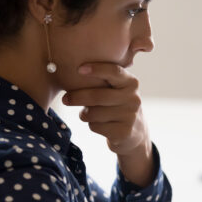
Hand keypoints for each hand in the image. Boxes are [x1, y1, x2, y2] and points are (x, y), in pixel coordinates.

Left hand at [62, 63, 153, 184]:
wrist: (135, 132)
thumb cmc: (118, 104)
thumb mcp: (117, 89)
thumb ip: (103, 81)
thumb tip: (72, 75)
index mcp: (131, 83)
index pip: (114, 72)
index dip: (96, 69)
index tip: (79, 69)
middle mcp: (133, 98)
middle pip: (97, 96)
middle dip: (77, 97)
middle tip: (65, 99)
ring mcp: (130, 116)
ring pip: (93, 113)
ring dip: (85, 114)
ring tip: (89, 113)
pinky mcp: (123, 132)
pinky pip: (95, 126)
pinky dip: (92, 125)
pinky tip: (100, 125)